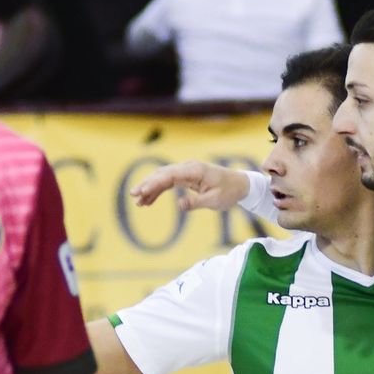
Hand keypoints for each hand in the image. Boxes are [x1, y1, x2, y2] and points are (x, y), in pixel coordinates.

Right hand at [129, 160, 251, 211]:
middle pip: (162, 174)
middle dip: (147, 184)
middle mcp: (189, 168)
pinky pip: (169, 182)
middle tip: (134, 196)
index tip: (141, 192)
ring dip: (150, 188)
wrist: (240, 185)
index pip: (169, 175)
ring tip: (138, 202)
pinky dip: (158, 190)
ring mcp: (187, 171)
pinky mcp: (187, 177)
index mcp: (195, 171)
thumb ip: (196, 202)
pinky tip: (148, 201)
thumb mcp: (214, 201)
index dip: (153, 183)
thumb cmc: (229, 192)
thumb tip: (178, 205)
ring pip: (163, 177)